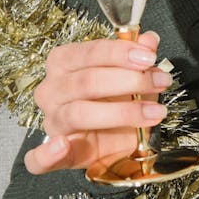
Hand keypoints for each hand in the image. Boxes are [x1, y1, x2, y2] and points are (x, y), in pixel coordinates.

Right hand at [23, 31, 171, 174]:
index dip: (120, 52)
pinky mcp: (55, 155)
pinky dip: (47, 154)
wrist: (119, 135)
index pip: (89, 52)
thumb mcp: (134, 75)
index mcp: (64, 62)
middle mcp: (52, 90)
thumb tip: (149, 40)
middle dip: (129, 80)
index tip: (149, 57)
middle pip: (86, 81)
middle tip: (160, 82)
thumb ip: (140, 56)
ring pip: (78, 113)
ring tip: (153, 112)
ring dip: (121, 113)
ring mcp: (52, 122)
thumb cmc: (119, 98)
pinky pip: (38, 158)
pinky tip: (63, 146)